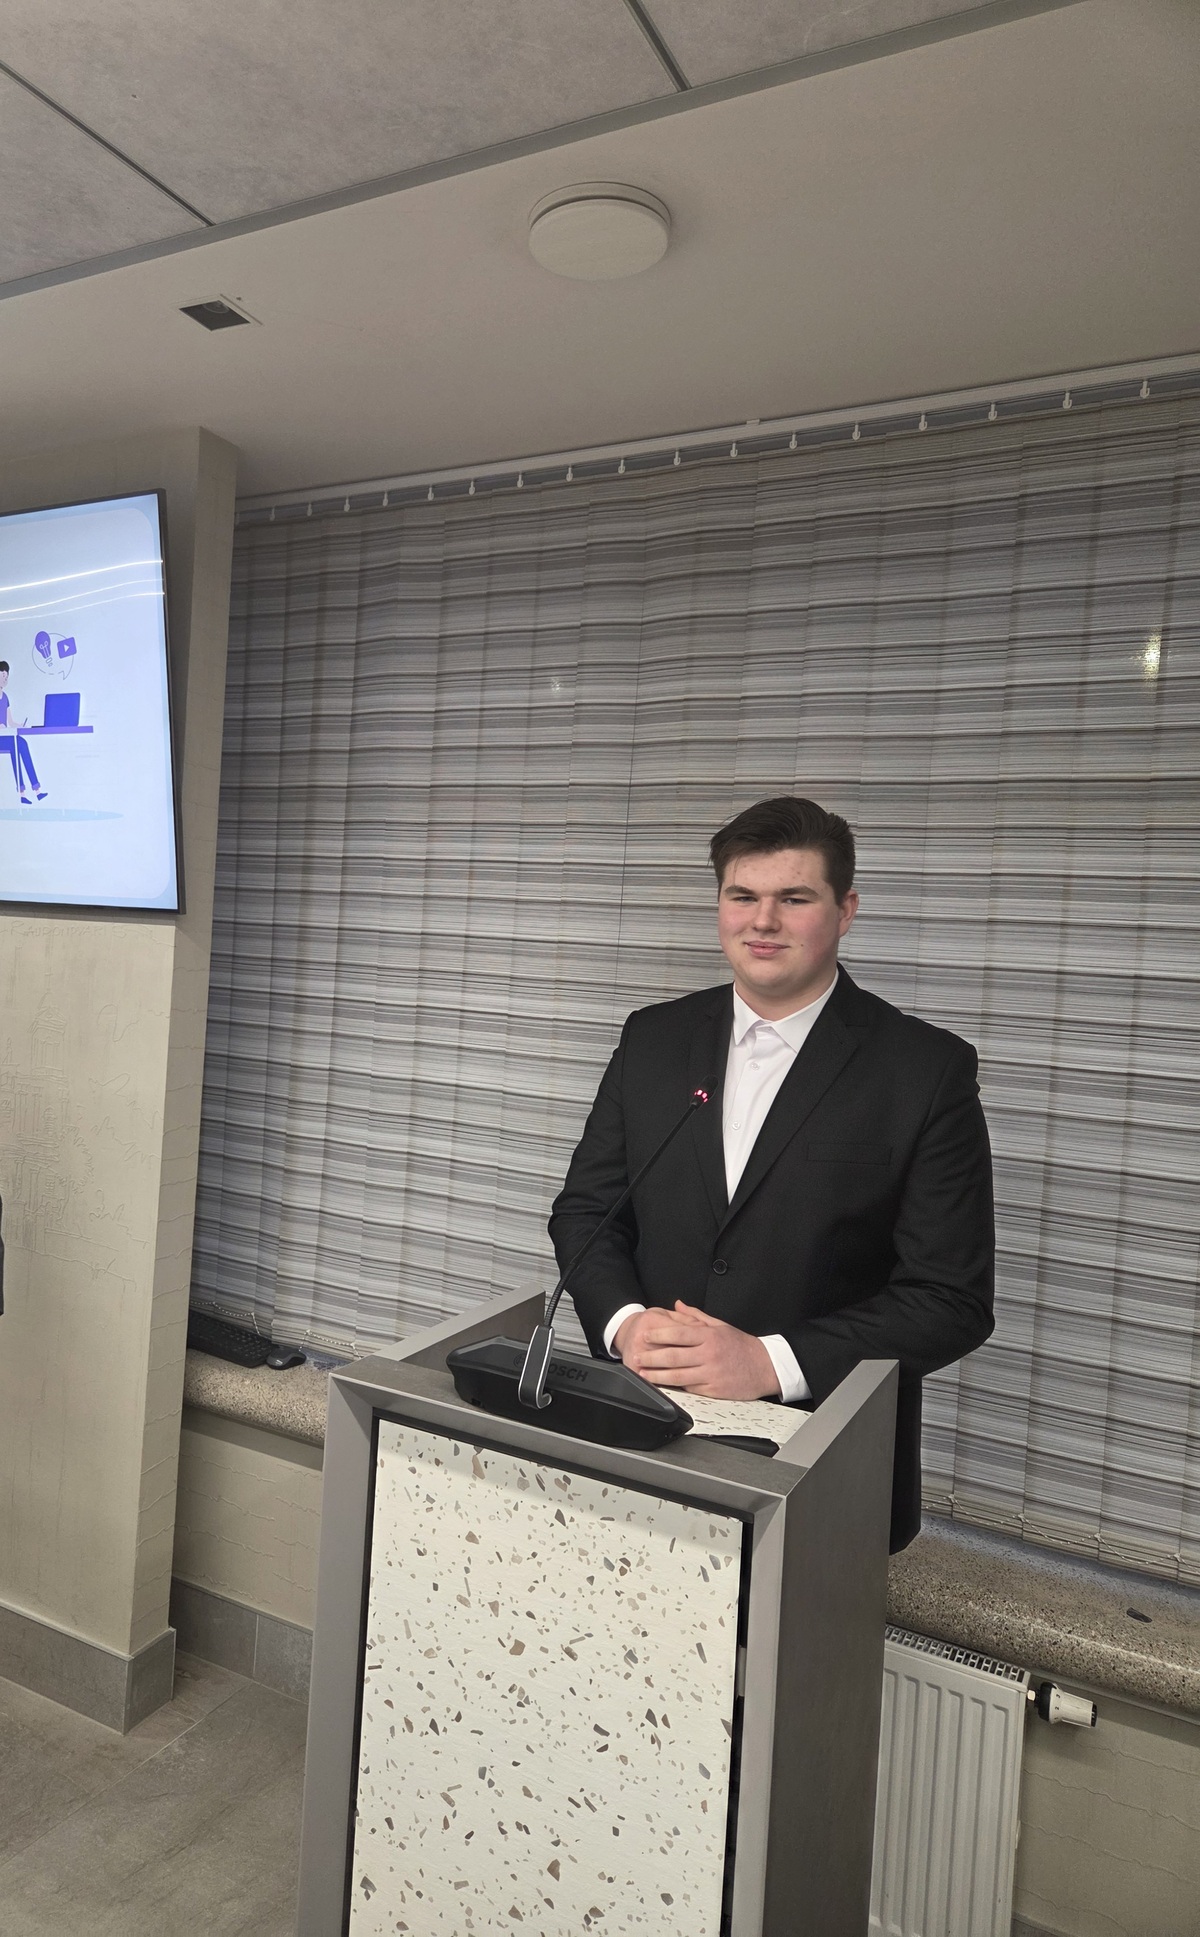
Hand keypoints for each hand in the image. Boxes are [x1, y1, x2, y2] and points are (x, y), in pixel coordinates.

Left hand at [615, 1302, 780, 1400]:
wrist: (766, 1367)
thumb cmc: (742, 1346)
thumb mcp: (721, 1326)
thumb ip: (696, 1316)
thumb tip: (677, 1304)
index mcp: (710, 1336)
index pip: (679, 1333)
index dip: (659, 1334)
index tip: (645, 1335)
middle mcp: (709, 1354)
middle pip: (674, 1356)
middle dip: (652, 1357)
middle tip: (637, 1357)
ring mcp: (711, 1374)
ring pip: (679, 1375)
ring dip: (658, 1376)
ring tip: (644, 1374)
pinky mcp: (715, 1391)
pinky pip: (691, 1388)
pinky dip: (677, 1387)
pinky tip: (665, 1386)